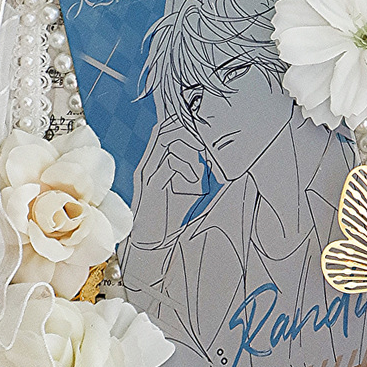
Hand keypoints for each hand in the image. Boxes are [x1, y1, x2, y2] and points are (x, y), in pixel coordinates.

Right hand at [129, 115, 209, 244]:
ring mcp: (149, 174)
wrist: (153, 242)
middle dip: (188, 132)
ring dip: (191, 151)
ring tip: (203, 168)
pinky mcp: (152, 187)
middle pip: (165, 130)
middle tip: (206, 147)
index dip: (183, 123)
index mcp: (155, 163)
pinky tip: (197, 183)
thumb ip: (199, 173)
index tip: (205, 131)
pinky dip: (188, 168)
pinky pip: (170, 164)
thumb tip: (218, 160)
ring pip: (168, 142)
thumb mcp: (190, 190)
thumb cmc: (172, 216)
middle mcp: (149, 164)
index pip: (165, 130)